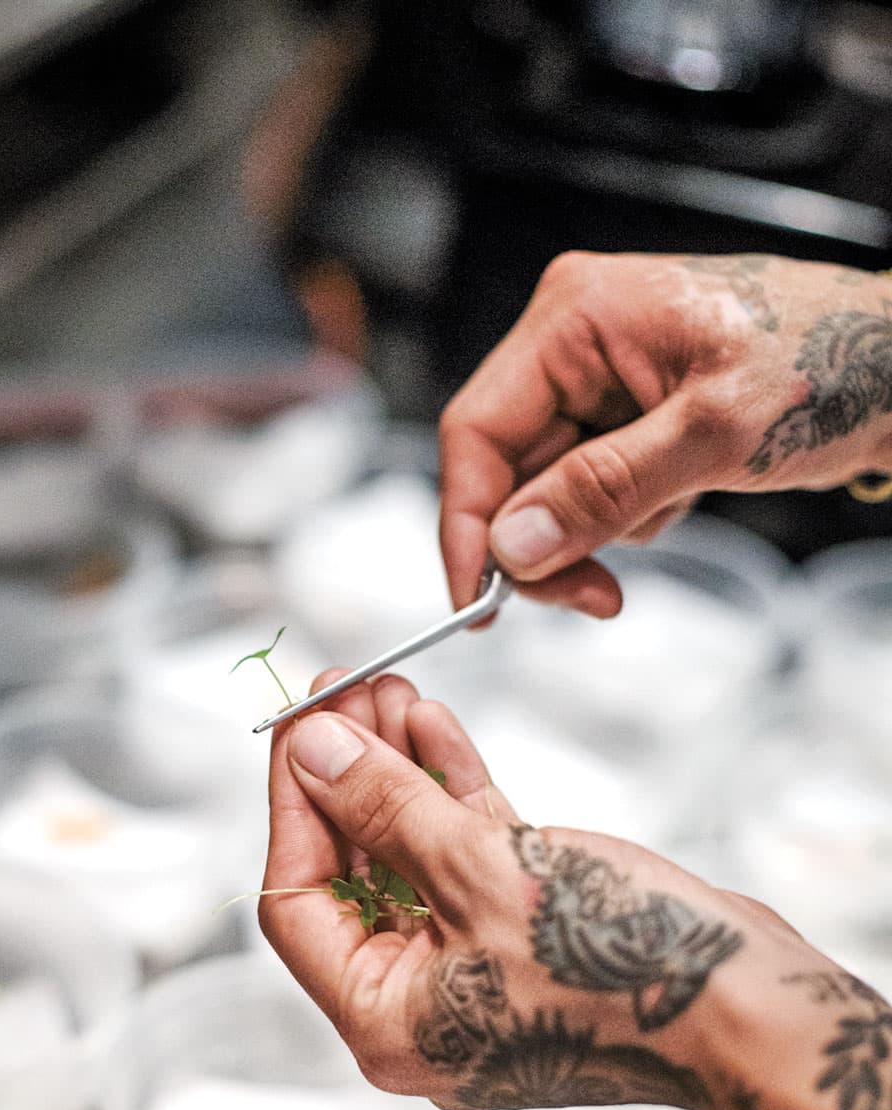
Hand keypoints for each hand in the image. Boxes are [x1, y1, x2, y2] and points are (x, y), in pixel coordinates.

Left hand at [261, 670, 748, 1109]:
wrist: (752, 1010)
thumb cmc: (622, 971)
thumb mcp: (480, 871)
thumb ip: (386, 808)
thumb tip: (315, 752)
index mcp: (384, 1022)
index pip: (298, 901)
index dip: (293, 804)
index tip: (297, 727)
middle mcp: (418, 1005)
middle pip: (353, 872)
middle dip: (346, 775)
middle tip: (342, 692)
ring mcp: (472, 971)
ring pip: (409, 856)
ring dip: (397, 772)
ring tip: (388, 688)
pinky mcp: (522, 935)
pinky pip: (464, 857)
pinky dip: (450, 792)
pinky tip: (434, 726)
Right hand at [439, 252, 891, 613]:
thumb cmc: (832, 363)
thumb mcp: (713, 436)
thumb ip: (603, 492)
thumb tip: (513, 546)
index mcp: (576, 317)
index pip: (477, 431)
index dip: (467, 523)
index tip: (477, 602)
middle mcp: (574, 343)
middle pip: (505, 470)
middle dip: (544, 542)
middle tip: (594, 597)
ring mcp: (599, 381)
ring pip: (545, 490)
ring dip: (594, 532)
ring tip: (673, 511)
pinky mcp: (626, 415)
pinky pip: (588, 489)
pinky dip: (626, 516)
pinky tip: (683, 494)